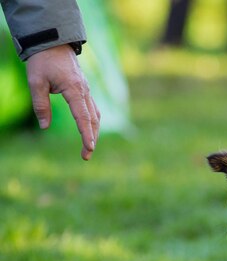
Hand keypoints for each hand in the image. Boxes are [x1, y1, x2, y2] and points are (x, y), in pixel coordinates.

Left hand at [26, 44, 99, 160]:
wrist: (53, 42)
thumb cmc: (43, 61)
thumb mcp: (35, 82)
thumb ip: (40, 105)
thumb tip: (44, 126)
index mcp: (74, 90)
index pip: (83, 117)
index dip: (86, 135)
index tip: (89, 149)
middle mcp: (85, 91)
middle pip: (93, 120)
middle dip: (91, 139)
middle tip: (86, 156)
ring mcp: (87, 90)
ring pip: (95, 115)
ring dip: (93, 132)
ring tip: (88, 147)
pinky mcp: (84, 90)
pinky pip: (93, 109)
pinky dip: (92, 122)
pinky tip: (89, 130)